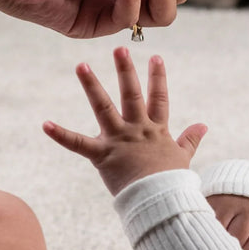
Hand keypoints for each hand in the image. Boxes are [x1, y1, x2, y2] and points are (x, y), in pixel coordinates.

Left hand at [42, 47, 206, 194]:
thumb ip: (190, 140)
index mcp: (156, 130)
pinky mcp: (102, 155)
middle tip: (119, 49)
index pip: (158, 98)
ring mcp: (119, 140)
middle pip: (131, 94)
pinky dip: (61, 135)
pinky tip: (45, 124)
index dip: (158, 78)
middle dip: (125, 71)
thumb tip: (203, 125)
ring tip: (81, 65)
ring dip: (91, 85)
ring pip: (103, 107)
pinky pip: (78, 144)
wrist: (161, 200)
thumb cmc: (172, 183)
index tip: (156, 58)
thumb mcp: (183, 158)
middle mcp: (137, 129)